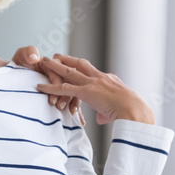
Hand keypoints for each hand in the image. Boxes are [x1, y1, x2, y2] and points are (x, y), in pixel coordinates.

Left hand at [12, 45, 82, 120]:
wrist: (11, 76)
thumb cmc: (19, 63)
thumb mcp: (23, 55)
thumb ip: (28, 53)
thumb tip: (35, 58)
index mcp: (54, 66)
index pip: (58, 76)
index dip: (57, 87)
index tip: (52, 99)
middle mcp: (59, 76)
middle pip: (68, 86)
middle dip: (67, 97)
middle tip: (60, 107)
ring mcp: (60, 86)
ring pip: (71, 95)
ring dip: (72, 103)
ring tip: (70, 113)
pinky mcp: (59, 95)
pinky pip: (69, 102)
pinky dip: (75, 111)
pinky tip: (80, 121)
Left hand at [36, 54, 154, 124]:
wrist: (135, 110)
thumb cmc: (131, 112)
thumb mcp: (118, 109)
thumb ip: (105, 112)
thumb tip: (101, 118)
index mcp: (109, 79)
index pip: (91, 70)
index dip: (81, 66)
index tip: (74, 62)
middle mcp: (99, 77)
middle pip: (79, 64)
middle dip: (67, 59)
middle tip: (55, 55)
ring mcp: (92, 83)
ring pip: (69, 72)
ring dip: (55, 67)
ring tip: (44, 62)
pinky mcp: (86, 92)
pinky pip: (64, 89)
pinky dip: (50, 88)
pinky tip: (39, 86)